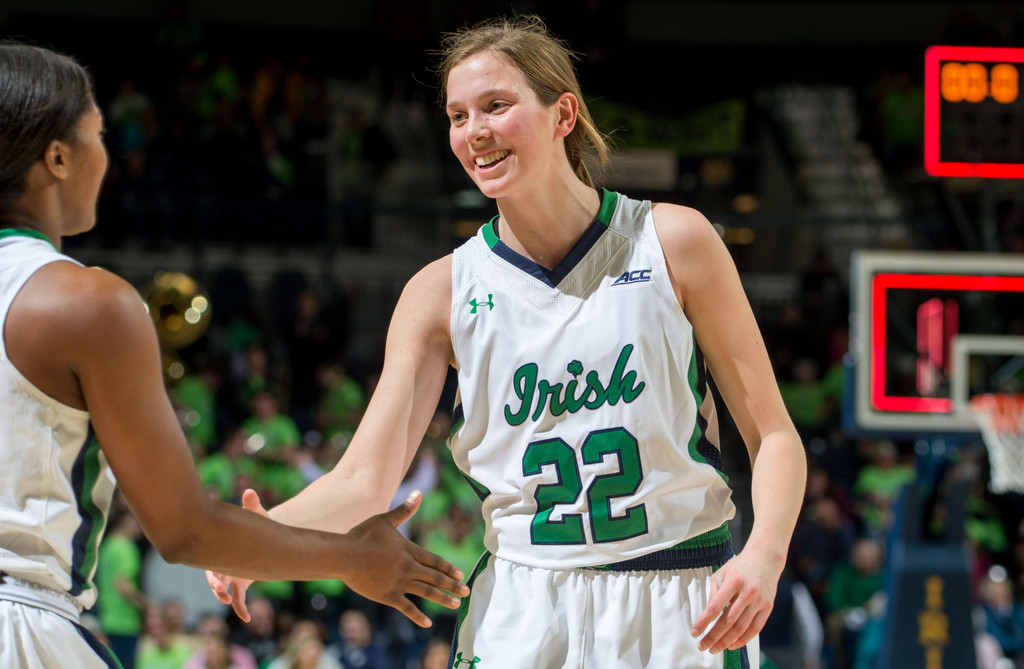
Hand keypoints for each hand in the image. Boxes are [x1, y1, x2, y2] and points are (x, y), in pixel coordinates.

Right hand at [206, 489, 263, 620]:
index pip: (209, 560)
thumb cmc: (258, 521)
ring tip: (230, 602)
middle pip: (213, 577)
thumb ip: (252, 504)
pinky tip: (248, 618)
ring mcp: (230, 575)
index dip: (211, 568)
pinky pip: (237, 600)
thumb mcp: (255, 513)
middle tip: (221, 590)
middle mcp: (221, 563)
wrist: (267, 536)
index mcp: (221, 547)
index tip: (216, 574)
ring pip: (222, 591)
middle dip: (215, 584)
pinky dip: (241, 609)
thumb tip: (250, 492)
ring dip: (223, 597)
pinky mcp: (241, 584)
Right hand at [340, 490, 468, 627]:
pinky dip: (418, 616)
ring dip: (442, 598)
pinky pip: (406, 607)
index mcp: (409, 551)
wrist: (345, 555)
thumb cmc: (363, 535)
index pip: (434, 561)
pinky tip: (428, 623)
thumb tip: (418, 493)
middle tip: (467, 591)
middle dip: (452, 585)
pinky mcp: (387, 595)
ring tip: (456, 604)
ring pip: (426, 592)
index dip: (448, 568)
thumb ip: (404, 510)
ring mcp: (399, 583)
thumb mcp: (385, 520)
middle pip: (435, 578)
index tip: (461, 574)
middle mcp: (408, 567)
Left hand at [690, 551, 777, 653]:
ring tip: (715, 648)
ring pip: (741, 628)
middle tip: (703, 646)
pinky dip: (743, 639)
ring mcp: (759, 601)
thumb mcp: (721, 574)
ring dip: (726, 641)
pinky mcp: (768, 607)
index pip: (715, 607)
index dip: (703, 622)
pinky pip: (755, 629)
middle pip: (728, 621)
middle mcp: (747, 592)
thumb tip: (707, 616)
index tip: (694, 633)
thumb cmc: (739, 567)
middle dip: (713, 637)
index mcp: (733, 582)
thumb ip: (714, 594)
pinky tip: (732, 645)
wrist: (765, 559)